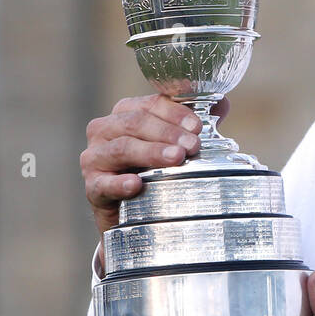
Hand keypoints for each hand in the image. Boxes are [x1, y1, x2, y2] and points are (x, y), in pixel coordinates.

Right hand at [80, 94, 228, 239]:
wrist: (131, 213)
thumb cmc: (154, 169)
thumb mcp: (174, 144)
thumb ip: (196, 122)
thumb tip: (222, 103)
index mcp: (125, 113)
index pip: (150, 104)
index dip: (176, 113)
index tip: (198, 126)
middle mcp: (104, 130)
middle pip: (135, 122)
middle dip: (167, 132)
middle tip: (192, 146)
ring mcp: (94, 158)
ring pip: (121, 148)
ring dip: (150, 152)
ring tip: (176, 158)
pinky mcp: (92, 187)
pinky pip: (103, 184)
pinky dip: (119, 183)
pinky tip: (136, 184)